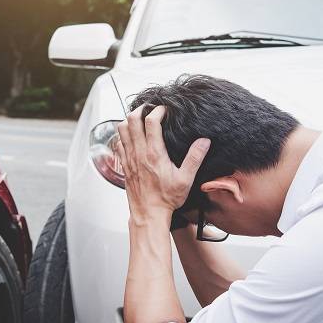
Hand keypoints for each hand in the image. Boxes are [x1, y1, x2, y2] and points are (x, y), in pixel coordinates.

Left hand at [116, 105, 209, 224]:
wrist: (148, 214)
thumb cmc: (166, 199)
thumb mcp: (186, 179)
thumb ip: (195, 158)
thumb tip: (204, 141)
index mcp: (154, 153)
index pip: (151, 122)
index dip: (157, 110)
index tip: (164, 109)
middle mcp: (139, 153)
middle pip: (132, 120)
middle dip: (141, 110)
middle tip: (149, 109)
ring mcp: (129, 158)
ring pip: (121, 129)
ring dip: (129, 120)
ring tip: (139, 119)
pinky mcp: (124, 165)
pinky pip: (118, 143)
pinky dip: (122, 135)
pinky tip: (131, 137)